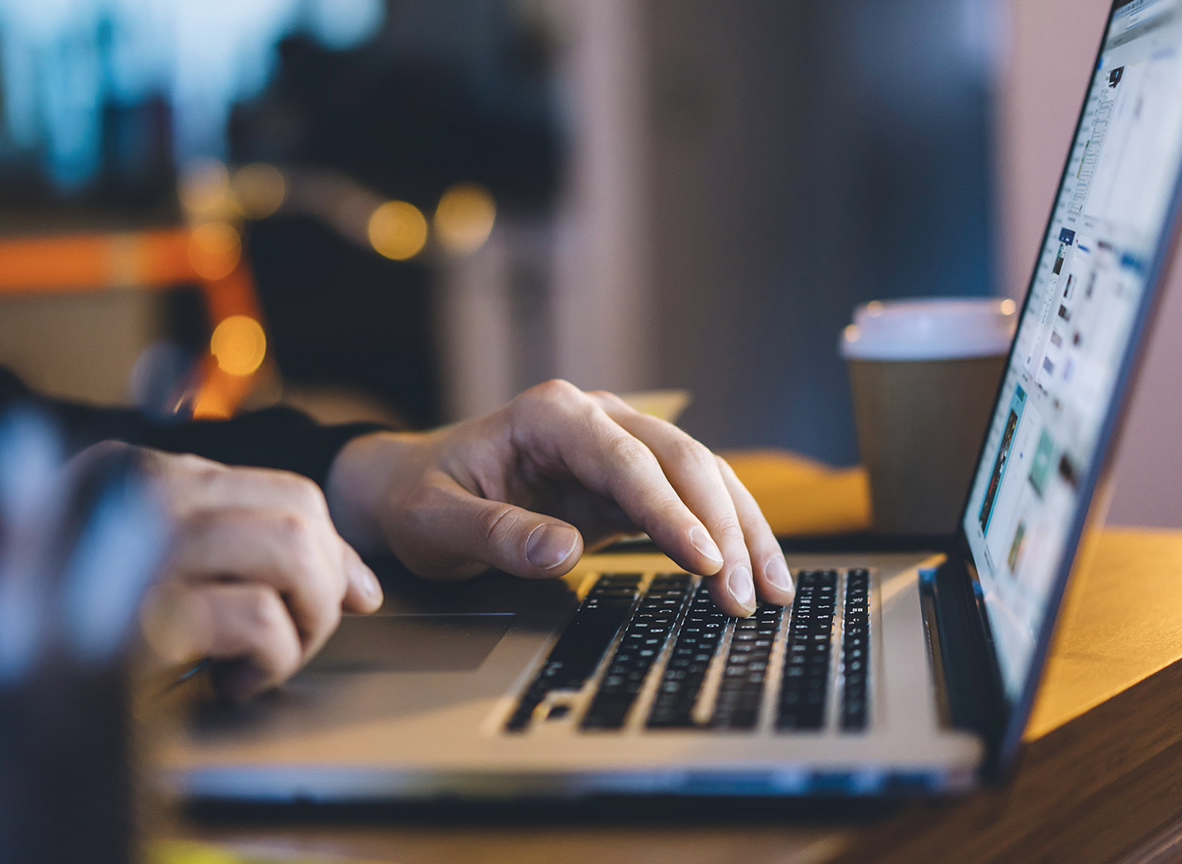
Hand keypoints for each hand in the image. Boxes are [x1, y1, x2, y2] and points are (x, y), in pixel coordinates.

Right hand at [130, 449, 382, 697]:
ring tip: (263, 662)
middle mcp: (136, 493)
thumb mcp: (165, 577)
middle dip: (322, 591)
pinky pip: (260, 619)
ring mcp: (135, 548)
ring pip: (293, 550)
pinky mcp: (138, 619)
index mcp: (140, 473)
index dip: (328, 558)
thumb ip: (253, 554)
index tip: (324, 606)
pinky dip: (270, 661)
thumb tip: (361, 587)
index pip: (286, 494)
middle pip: (300, 516)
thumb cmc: (85, 645)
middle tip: (287, 643)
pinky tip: (230, 682)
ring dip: (304, 623)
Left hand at [326, 380, 792, 615]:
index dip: (670, 511)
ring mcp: (618, 446)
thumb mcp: (436, 521)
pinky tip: (753, 574)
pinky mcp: (629, 483)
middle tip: (740, 595)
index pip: (626, 460)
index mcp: (551, 414)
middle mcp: (595, 418)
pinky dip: (725, 536)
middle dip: (720, 528)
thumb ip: (496, 535)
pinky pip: (692, 502)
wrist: (414, 486)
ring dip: (739, 533)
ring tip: (768, 592)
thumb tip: (564, 553)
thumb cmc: (422, 497)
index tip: (703, 560)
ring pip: (702, 476)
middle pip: (681, 460)